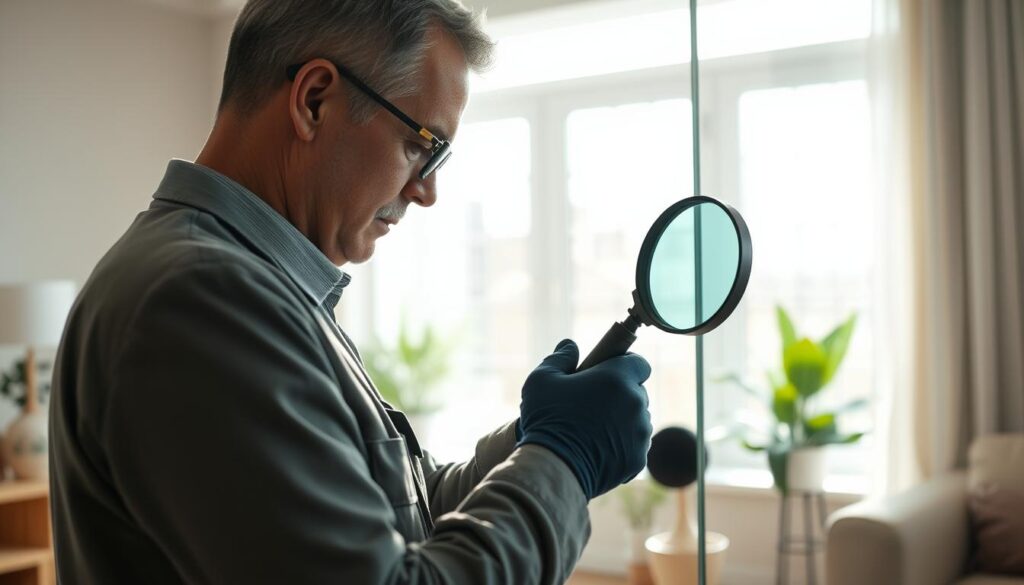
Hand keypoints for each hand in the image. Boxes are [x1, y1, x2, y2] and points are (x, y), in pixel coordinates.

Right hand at [516, 339, 652, 498]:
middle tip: (593, 404)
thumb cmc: (547, 420)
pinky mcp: (638, 458)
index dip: (625, 365)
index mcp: (617, 378)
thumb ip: (559, 358)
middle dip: (621, 395)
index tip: (609, 372)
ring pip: (638, 420)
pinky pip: (635, 446)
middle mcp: (636, 403)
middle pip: (637, 392)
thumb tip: (570, 346)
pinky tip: (599, 449)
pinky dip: (622, 446)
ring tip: (594, 430)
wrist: (554, 467)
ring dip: (623, 421)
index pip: (639, 363)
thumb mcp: (542, 380)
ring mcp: (640, 433)